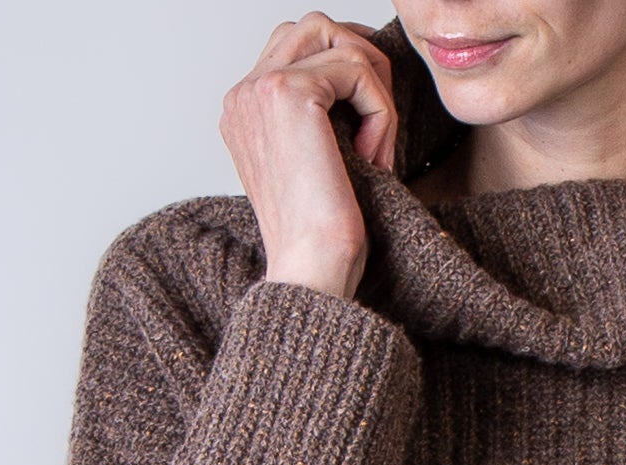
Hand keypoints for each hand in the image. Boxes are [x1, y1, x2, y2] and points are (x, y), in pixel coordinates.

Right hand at [220, 13, 397, 300]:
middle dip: (363, 65)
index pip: (298, 47)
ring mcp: (260, 89)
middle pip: (315, 28)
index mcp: (243, 110)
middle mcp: (243, 94)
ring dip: (375, 89)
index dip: (347, 73)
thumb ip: (321, 117)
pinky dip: (381, 112)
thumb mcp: (317, 163)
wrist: (311, 274)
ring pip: (337, 40)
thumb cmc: (321, 239)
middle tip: (382, 124)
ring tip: (378, 148)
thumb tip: (362, 77)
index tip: (371, 126)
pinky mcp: (291, 94)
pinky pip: (358, 70)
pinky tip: (376, 158)